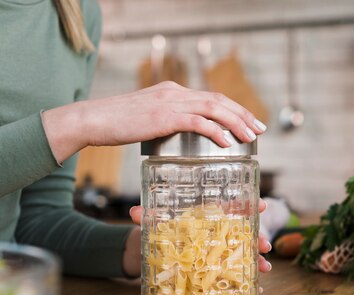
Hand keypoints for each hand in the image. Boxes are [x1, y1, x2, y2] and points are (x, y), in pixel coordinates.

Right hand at [42, 81, 266, 162]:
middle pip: (219, 100)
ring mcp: (170, 102)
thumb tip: (179, 138)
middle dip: (244, 114)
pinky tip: (228, 143)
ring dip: (236, 122)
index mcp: (173, 92)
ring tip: (252, 136)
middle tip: (261, 129)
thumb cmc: (116, 125)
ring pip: (214, 108)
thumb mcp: (146, 120)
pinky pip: (198, 122)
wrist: (92, 120)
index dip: (235, 109)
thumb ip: (165, 123)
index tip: (250, 122)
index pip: (211, 98)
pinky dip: (216, 131)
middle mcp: (175, 92)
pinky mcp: (164, 116)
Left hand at [122, 199, 272, 277]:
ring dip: (257, 260)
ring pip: (244, 253)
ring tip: (265, 268)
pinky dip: (248, 281)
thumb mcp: (152, 225)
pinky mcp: (216, 270)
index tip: (262, 205)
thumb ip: (146, 217)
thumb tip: (135, 212)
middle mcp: (218, 234)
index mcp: (207, 218)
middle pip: (243, 232)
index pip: (231, 208)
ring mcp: (220, 252)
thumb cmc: (157, 234)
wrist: (150, 254)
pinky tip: (258, 288)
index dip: (248, 205)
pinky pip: (236, 274)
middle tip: (265, 246)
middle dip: (258, 237)